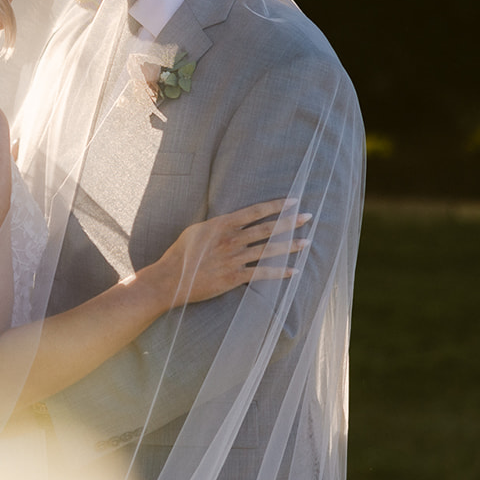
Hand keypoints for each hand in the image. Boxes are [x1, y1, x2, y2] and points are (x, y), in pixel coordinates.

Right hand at [150, 198, 308, 308]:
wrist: (169, 279)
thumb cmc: (180, 254)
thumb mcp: (197, 231)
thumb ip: (217, 226)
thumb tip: (231, 221)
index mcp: (222, 224)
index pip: (255, 211)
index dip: (276, 205)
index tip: (293, 200)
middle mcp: (231, 239)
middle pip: (267, 228)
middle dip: (290, 221)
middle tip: (309, 216)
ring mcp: (233, 258)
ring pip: (268, 250)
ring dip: (290, 246)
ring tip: (307, 242)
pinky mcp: (234, 277)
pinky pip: (262, 273)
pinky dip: (279, 272)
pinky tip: (294, 271)